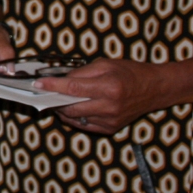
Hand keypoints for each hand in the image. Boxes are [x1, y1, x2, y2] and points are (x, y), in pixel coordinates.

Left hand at [36, 58, 172, 133]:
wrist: (154, 89)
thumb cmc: (130, 72)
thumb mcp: (105, 64)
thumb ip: (82, 72)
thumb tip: (61, 79)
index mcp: (108, 87)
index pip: (73, 88)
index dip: (53, 86)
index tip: (38, 84)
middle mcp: (109, 106)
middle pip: (71, 107)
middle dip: (54, 100)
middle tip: (45, 93)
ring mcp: (110, 120)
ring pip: (75, 118)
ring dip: (62, 109)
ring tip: (57, 100)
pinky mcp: (111, 128)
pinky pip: (84, 125)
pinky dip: (74, 117)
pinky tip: (72, 108)